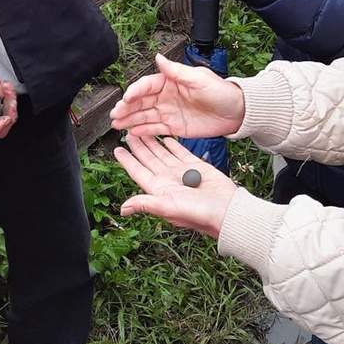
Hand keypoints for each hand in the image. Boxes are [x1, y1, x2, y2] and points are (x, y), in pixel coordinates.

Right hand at [110, 53, 244, 137]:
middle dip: (126, 108)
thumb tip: (158, 57)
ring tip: (117, 125)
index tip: (126, 98)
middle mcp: (166, 97)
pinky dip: (143, 131)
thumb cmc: (221, 92)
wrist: (237, 112)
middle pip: (141, 102)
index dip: (135, 92)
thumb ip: (177, 71)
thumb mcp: (199, 79)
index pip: (147, 86)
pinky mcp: (174, 127)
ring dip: (130, 120)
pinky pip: (155, 129)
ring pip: (144, 116)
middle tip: (115, 114)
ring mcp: (169, 112)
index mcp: (170, 81)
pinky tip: (132, 134)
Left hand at [114, 135, 237, 237]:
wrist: (226, 210)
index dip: (127, 161)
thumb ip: (145, 204)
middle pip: (148, 159)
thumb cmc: (199, 213)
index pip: (138, 171)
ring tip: (143, 130)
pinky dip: (173, 144)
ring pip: (162, 153)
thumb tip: (122, 209)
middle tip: (127, 132)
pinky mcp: (196, 166)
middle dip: (138, 146)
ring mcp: (181, 172)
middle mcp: (168, 180)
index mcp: (159, 189)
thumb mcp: (168, 207)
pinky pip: (180, 152)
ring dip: (152, 142)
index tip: (117, 149)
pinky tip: (166, 136)